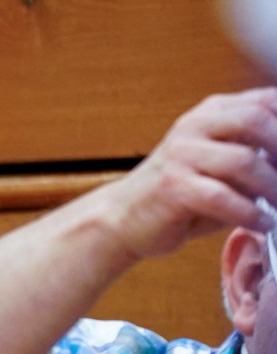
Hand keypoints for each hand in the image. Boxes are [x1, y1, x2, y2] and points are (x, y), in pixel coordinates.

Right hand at [98, 87, 276, 261]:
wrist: (121, 219)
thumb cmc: (175, 196)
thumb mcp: (219, 165)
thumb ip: (253, 156)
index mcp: (210, 114)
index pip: (265, 102)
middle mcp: (194, 127)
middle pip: (256, 120)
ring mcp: (181, 155)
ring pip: (242, 161)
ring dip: (272, 187)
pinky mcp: (172, 187)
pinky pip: (221, 196)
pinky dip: (248, 212)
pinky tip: (259, 222)